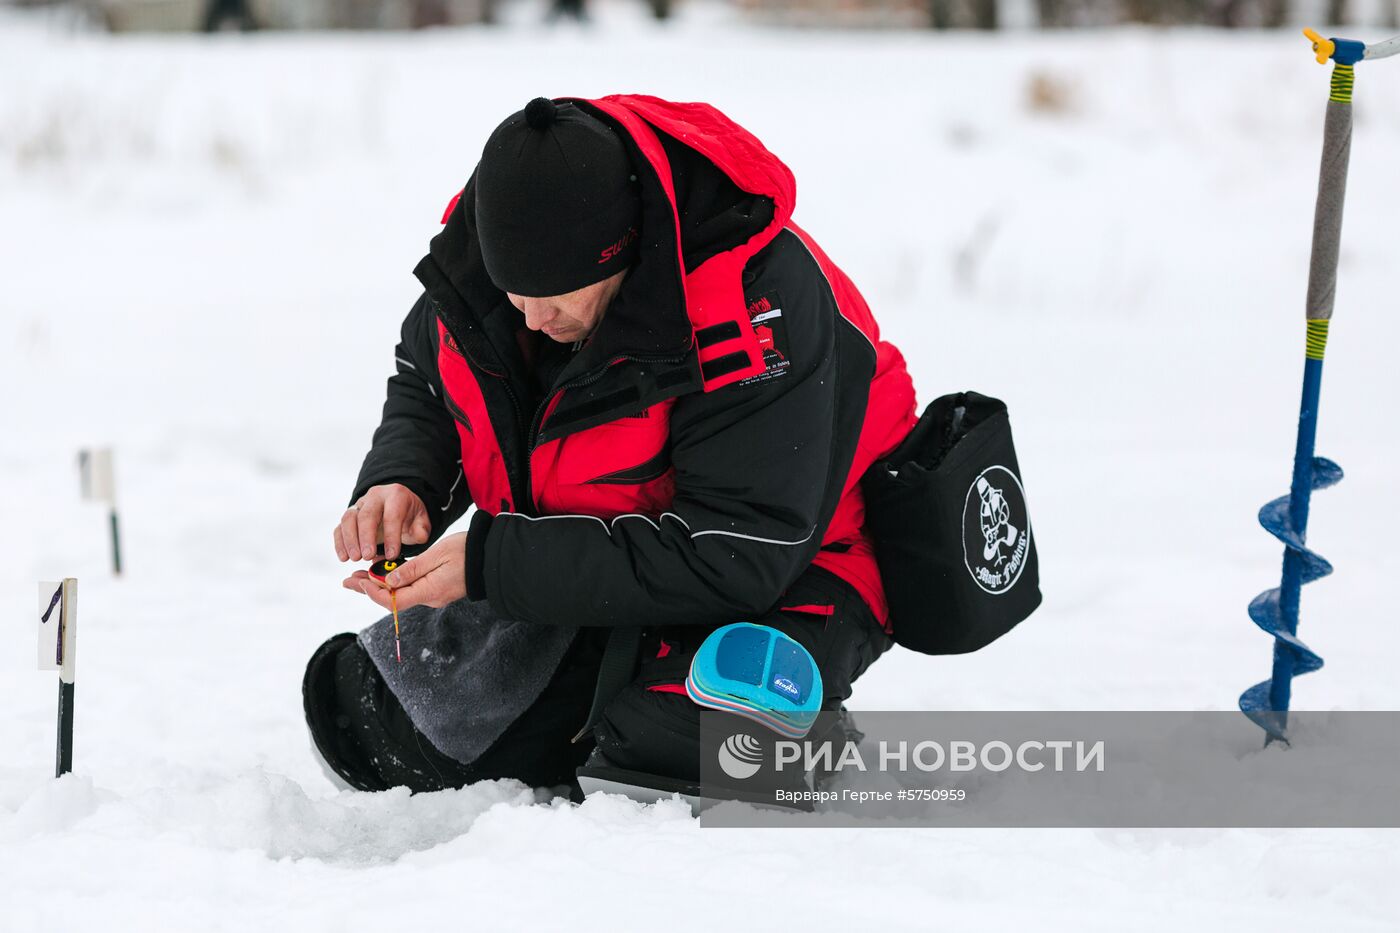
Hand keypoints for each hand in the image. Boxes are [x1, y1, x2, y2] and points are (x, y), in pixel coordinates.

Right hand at [334, 483, 430, 561]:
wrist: (397, 506)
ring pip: (348, 518)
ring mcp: (359, 505)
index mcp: (395, 495)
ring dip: (350, 540)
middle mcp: (375, 496)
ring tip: (354, 558)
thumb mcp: (421, 520)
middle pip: (366, 515)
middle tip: (367, 556)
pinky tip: (343, 557)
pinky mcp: (349, 515)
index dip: (391, 536)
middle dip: (365, 537)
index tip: (392, 555)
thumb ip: (422, 529)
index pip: (391, 515)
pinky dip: (340, 542)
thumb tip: (419, 536)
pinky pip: (340, 527)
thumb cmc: (409, 516)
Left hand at [342, 532, 467, 610]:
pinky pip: (411, 589)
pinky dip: (394, 582)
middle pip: (393, 599)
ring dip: (380, 585)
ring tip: (359, 576)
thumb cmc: (468, 552)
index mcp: (429, 591)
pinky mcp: (437, 589)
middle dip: (368, 589)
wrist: (492, 558)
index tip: (359, 581)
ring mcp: (434, 595)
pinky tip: (384, 574)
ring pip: (400, 594)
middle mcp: (430, 598)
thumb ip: (412, 569)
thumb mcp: (437, 555)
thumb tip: (389, 581)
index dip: (373, 592)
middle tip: (347, 580)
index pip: (393, 601)